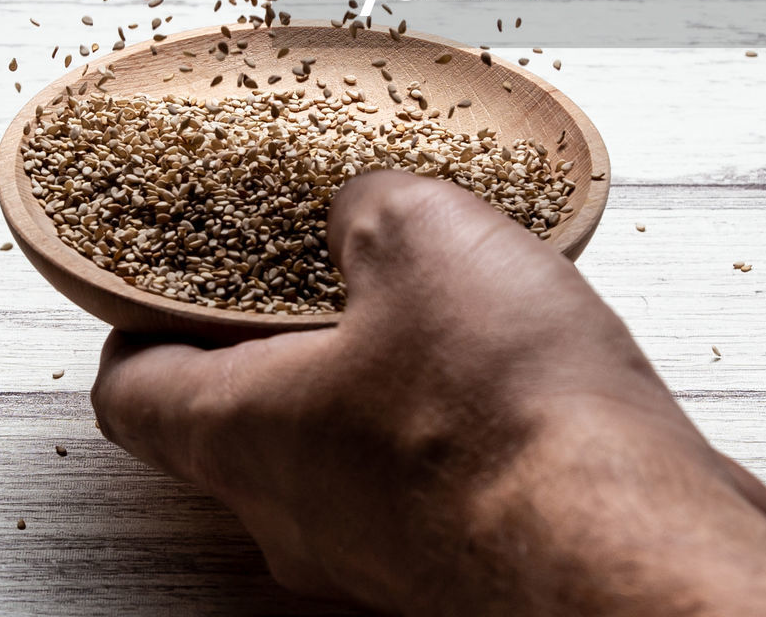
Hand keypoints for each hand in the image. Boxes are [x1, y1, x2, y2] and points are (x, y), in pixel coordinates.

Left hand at [92, 172, 765, 616]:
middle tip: (314, 260)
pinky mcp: (460, 560)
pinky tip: (500, 352)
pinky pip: (423, 471)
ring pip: (338, 445)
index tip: (163, 283)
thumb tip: (363, 208)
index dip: (138, 327)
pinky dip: (440, 410)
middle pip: (238, 418)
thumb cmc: (505, 408)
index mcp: (244, 435)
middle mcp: (298, 513)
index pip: (132, 394)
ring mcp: (379, 552)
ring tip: (428, 292)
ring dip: (370, 367)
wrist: (633, 546)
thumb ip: (365, 205)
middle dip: (272, 331)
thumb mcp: (418, 235)